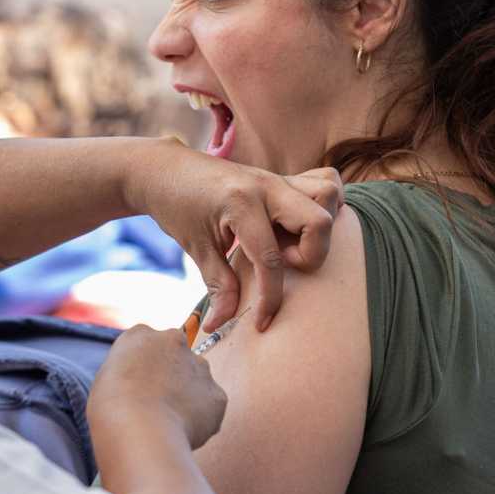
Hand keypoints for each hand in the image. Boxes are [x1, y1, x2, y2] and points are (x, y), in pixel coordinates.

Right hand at [89, 325, 226, 450]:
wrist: (140, 428)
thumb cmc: (112, 407)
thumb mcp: (107, 377)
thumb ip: (127, 371)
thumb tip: (136, 383)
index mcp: (141, 334)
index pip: (146, 344)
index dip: (143, 368)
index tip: (138, 387)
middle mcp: (174, 341)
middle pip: (176, 356)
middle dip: (171, 377)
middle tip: (155, 404)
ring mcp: (200, 366)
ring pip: (196, 381)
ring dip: (187, 396)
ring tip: (168, 422)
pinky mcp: (217, 394)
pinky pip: (210, 407)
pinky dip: (201, 419)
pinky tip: (182, 431)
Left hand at [125, 138, 343, 332]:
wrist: (166, 170)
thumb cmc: (178, 206)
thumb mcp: (196, 248)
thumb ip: (217, 286)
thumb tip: (222, 323)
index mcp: (241, 204)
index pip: (271, 258)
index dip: (270, 298)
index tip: (262, 321)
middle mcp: (267, 186)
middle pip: (318, 221)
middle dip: (310, 255)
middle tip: (280, 262)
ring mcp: (278, 178)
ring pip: (328, 193)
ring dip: (318, 227)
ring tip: (289, 241)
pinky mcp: (282, 177)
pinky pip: (322, 181)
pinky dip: (322, 204)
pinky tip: (297, 224)